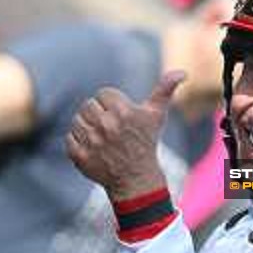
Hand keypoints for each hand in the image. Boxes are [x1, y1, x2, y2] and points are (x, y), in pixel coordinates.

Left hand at [66, 70, 185, 200]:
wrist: (136, 179)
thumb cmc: (146, 142)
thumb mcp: (157, 115)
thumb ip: (165, 90)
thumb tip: (182, 73)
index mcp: (124, 112)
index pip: (102, 94)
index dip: (111, 104)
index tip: (120, 117)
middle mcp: (107, 126)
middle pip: (87, 105)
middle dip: (97, 114)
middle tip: (109, 128)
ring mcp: (93, 142)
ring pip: (77, 120)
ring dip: (86, 127)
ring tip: (101, 137)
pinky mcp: (81, 157)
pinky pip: (69, 138)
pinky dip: (77, 142)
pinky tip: (92, 148)